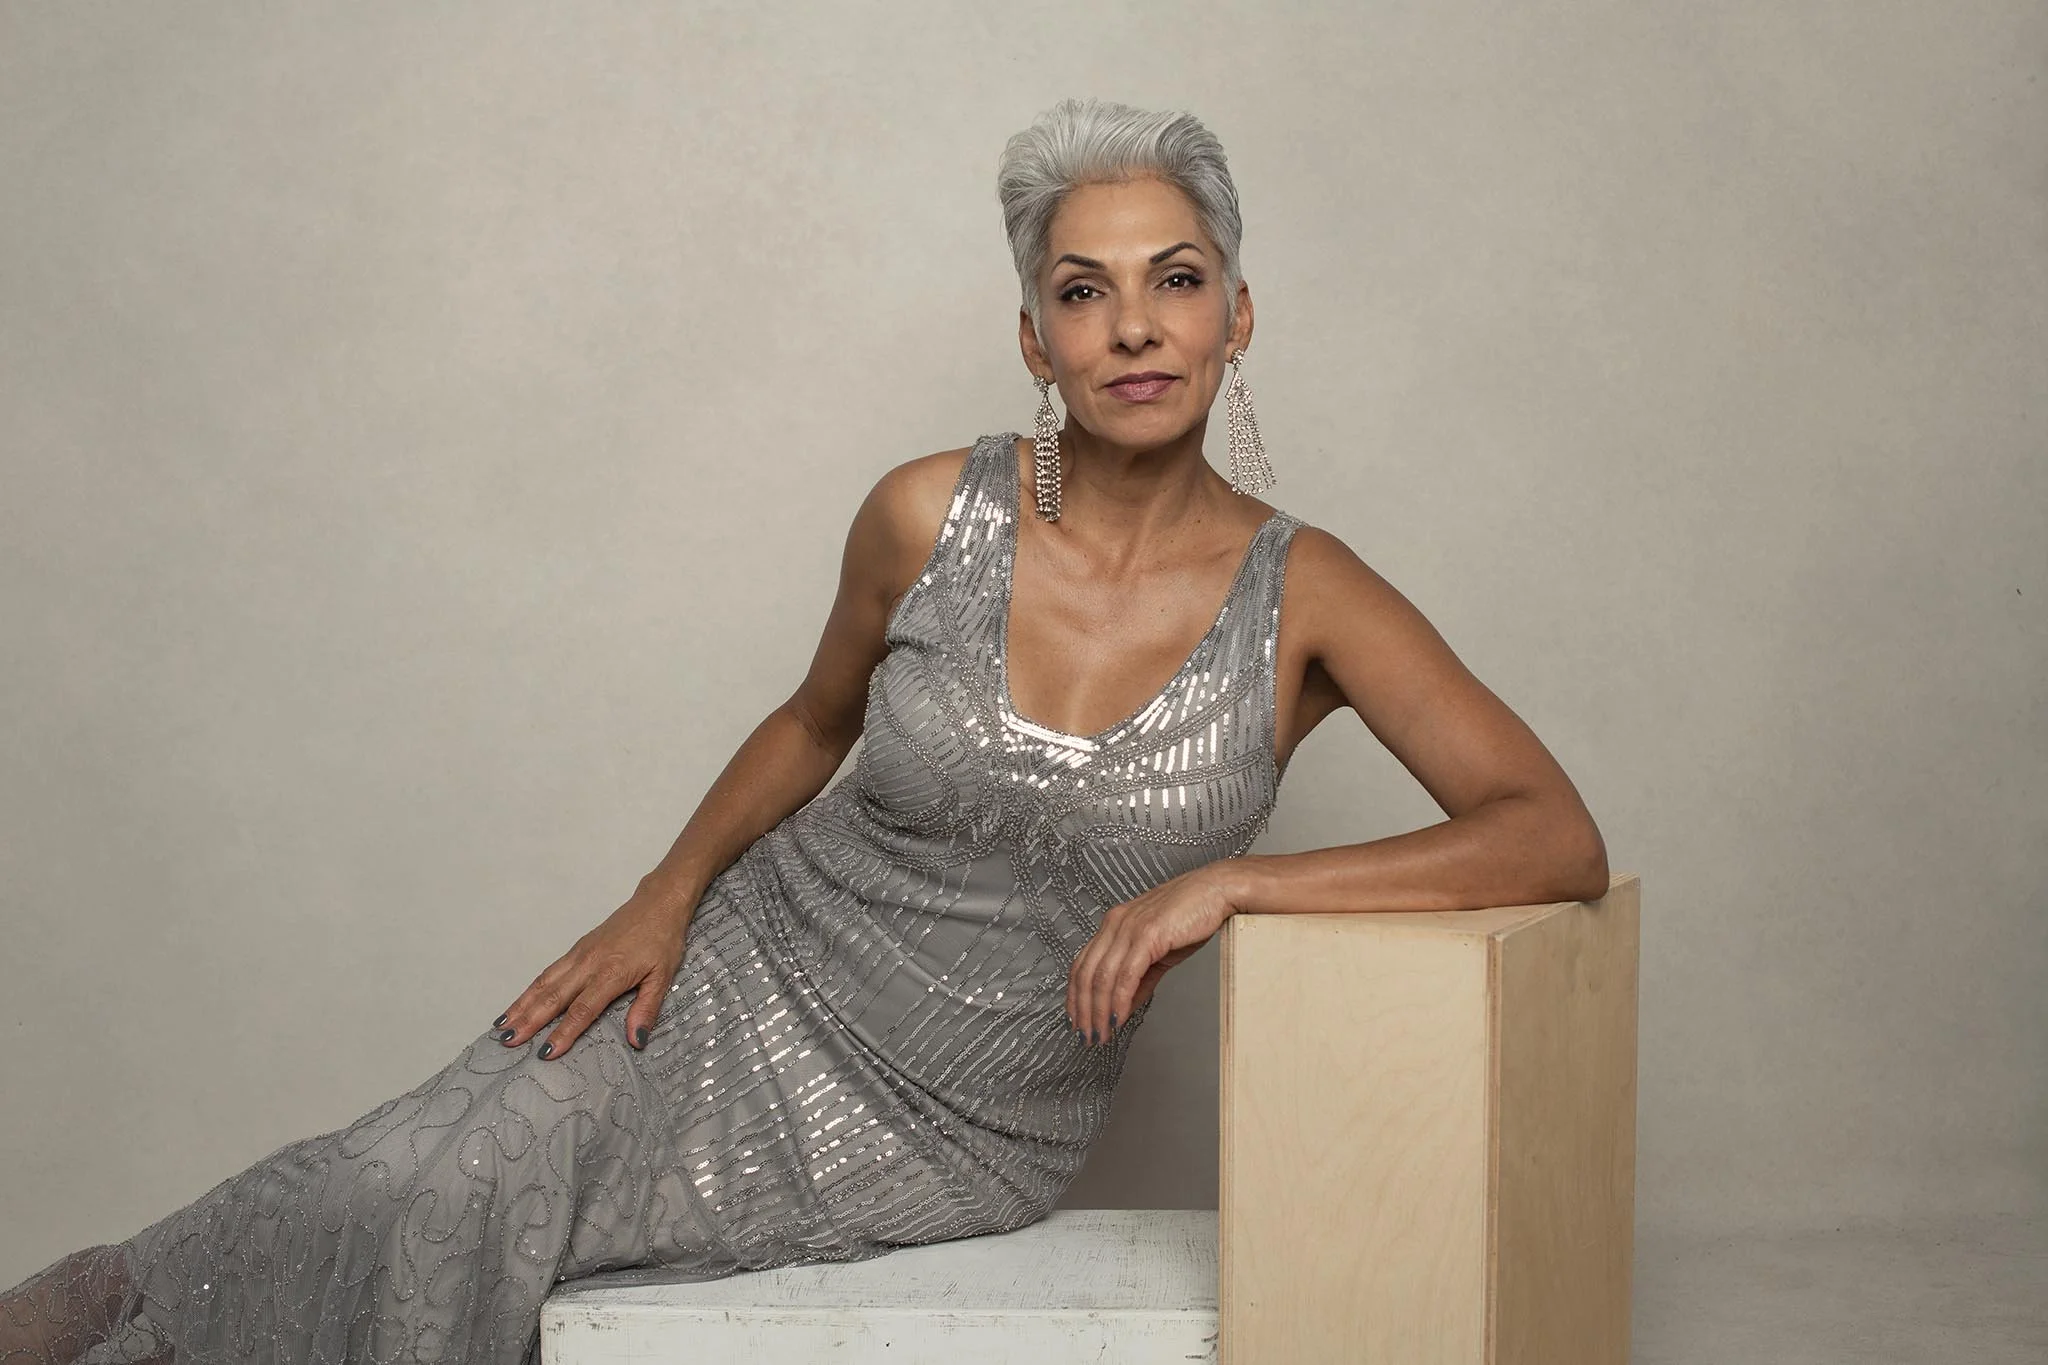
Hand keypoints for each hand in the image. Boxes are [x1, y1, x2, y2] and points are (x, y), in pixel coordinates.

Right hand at [492, 887, 694, 1060]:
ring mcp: (579, 955)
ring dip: (522, 1005)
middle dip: (529, 1021)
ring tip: (501, 1027)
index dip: (564, 1032)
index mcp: (612, 973)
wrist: (657, 903)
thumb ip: (647, 1008)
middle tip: (508, 1043)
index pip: (583, 1009)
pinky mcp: (576, 949)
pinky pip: (548, 972)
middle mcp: (589, 964)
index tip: (547, 1052)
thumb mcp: (664, 976)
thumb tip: (636, 1040)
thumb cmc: (663, 940)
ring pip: (544, 983)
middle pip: (554, 997)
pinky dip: (530, 989)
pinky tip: (519, 1003)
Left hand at [1067, 864, 1237, 1045]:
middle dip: (1083, 1011)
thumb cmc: (1191, 915)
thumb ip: (1139, 979)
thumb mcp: (1158, 951)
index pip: (1082, 964)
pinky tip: (1119, 1018)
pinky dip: (1119, 1000)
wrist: (1217, 891)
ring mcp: (1129, 927)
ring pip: (1103, 977)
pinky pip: (1126, 974)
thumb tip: (1125, 1005)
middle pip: (1086, 974)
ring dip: (1099, 1012)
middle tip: (1087, 1036)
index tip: (1077, 1021)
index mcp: (1114, 924)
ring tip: (1101, 1034)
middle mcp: (1115, 923)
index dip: (1075, 997)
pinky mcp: (1148, 934)